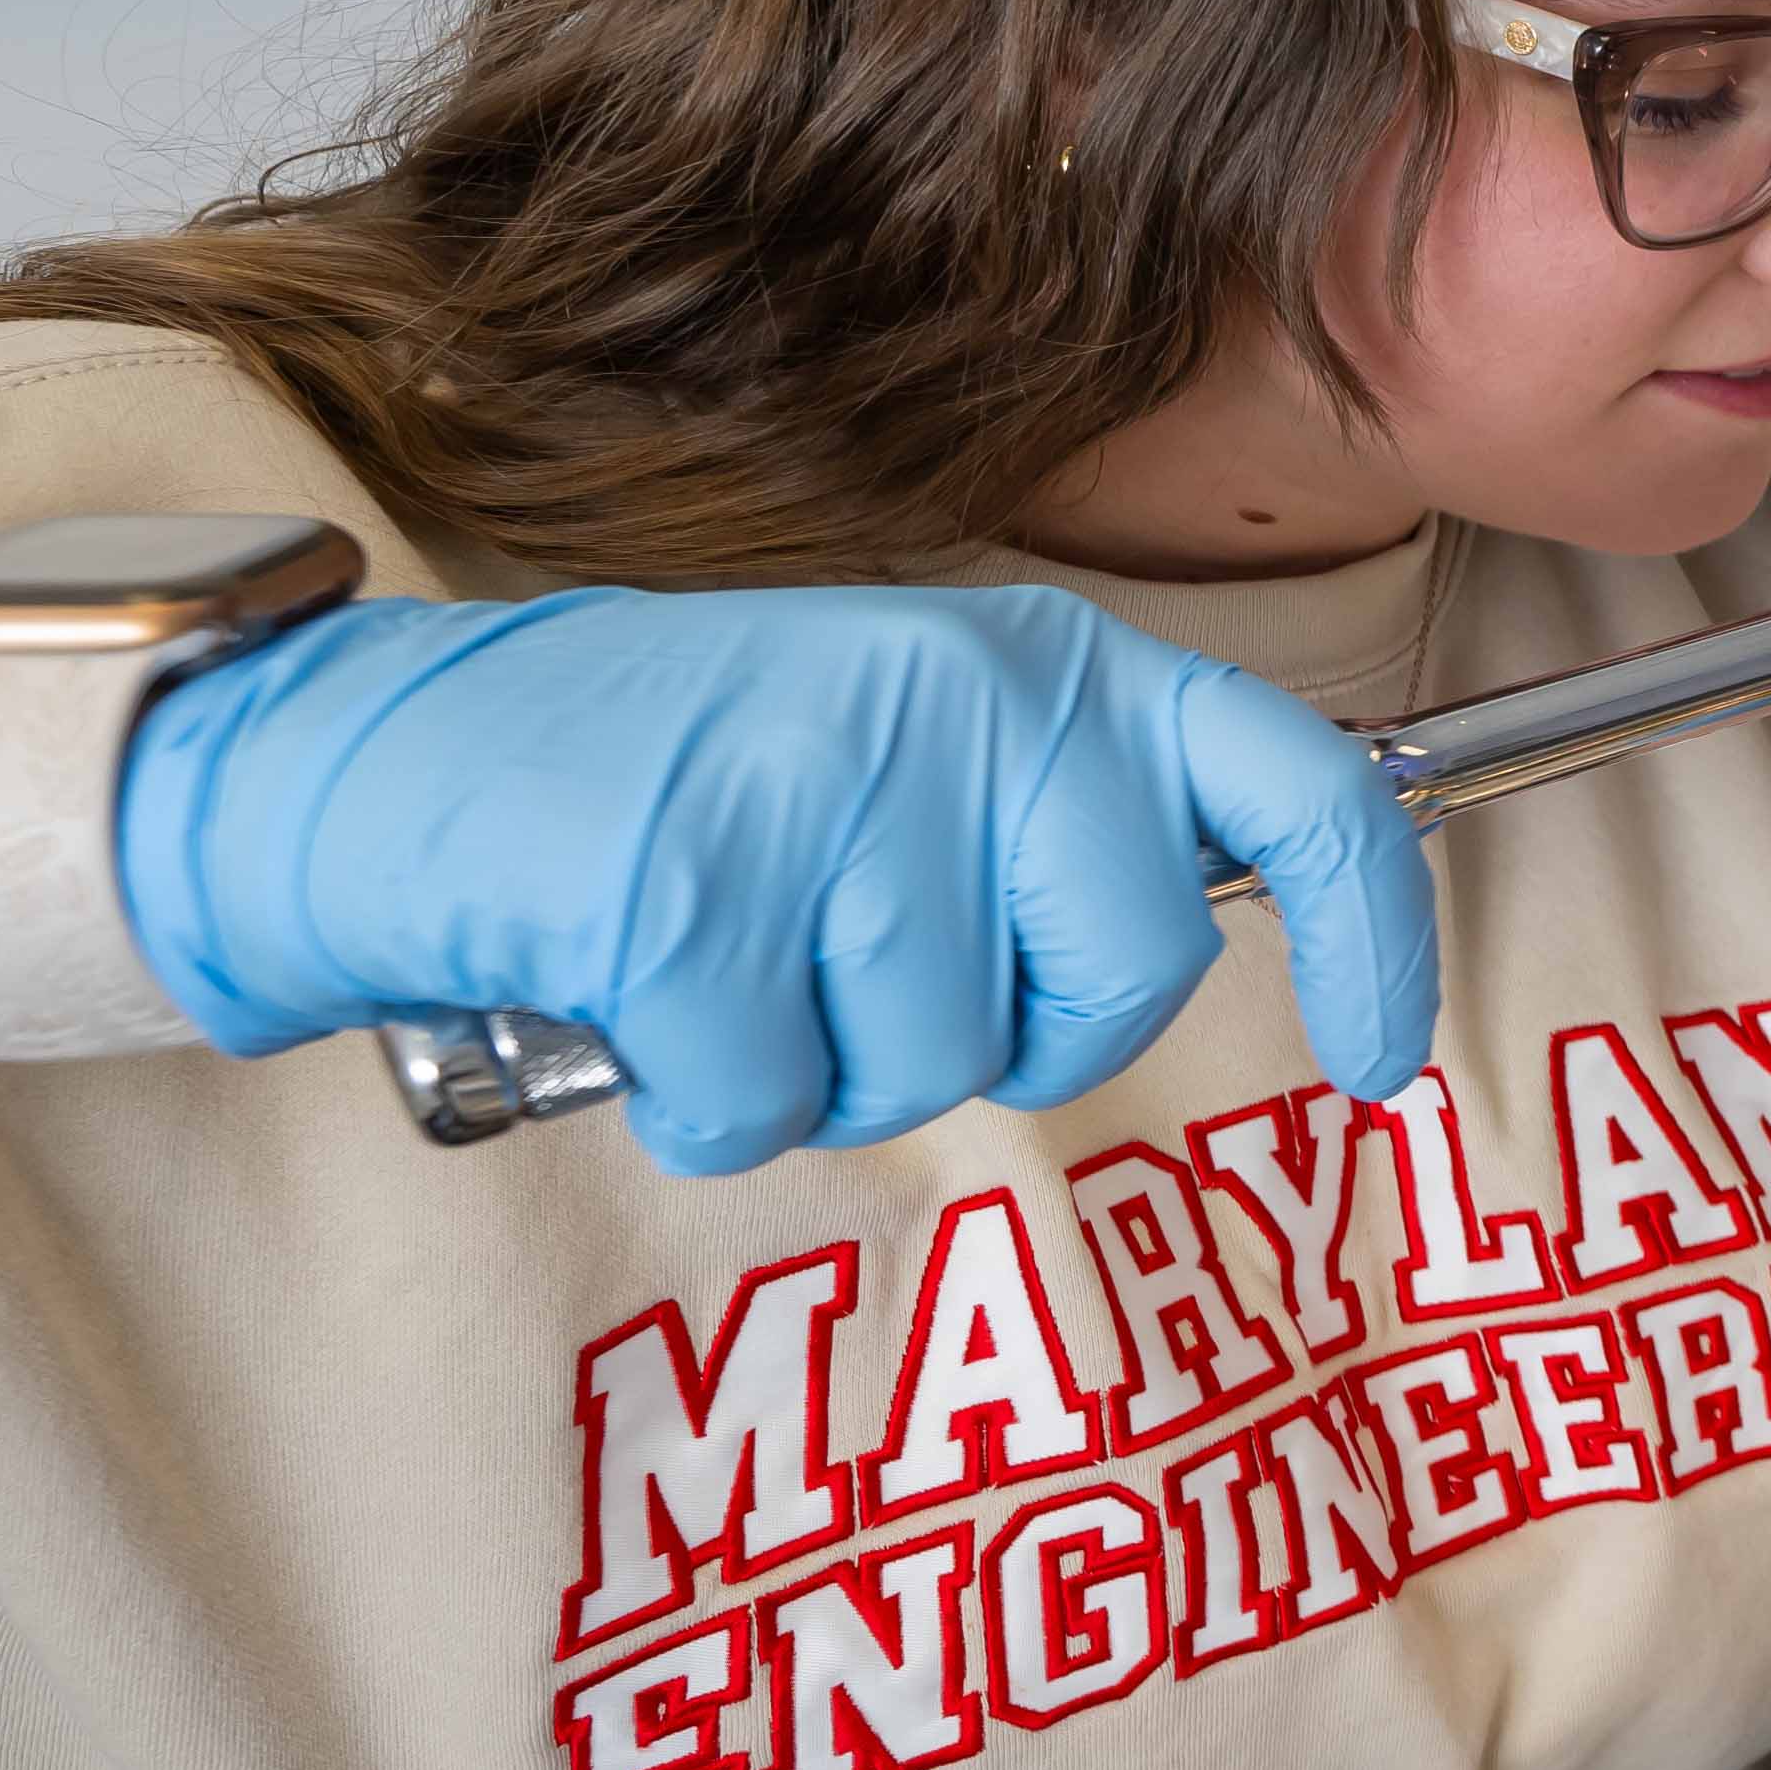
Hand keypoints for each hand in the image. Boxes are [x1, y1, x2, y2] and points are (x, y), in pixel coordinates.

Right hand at [116, 587, 1435, 1180]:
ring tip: (730, 955)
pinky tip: (640, 993)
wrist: (390, 755)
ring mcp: (836, 794)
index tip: (1381, 1057)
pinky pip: (777, 1103)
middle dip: (1007, 1031)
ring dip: (826, 1063)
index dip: (1372, 933)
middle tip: (867, 978)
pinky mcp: (699, 898)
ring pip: (937, 1062)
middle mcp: (970, 705)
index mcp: (1046, 666)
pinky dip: (704, 1093)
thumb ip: (1055, 818)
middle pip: (1120, 976)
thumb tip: (1204, 921)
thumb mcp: (906, 747)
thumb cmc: (668, 776)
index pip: (1296, 787)